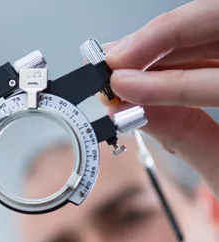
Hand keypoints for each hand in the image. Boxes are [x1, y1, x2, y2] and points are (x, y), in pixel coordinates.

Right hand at [102, 0, 218, 196]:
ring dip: (160, 44)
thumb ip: (183, 135)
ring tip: (121, 64)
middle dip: (157, 41)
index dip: (162, 78)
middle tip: (113, 62)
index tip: (119, 85)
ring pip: (212, 27)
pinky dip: (174, 55)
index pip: (217, 77)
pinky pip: (212, 46)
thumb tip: (134, 110)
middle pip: (216, 25)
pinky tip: (145, 69)